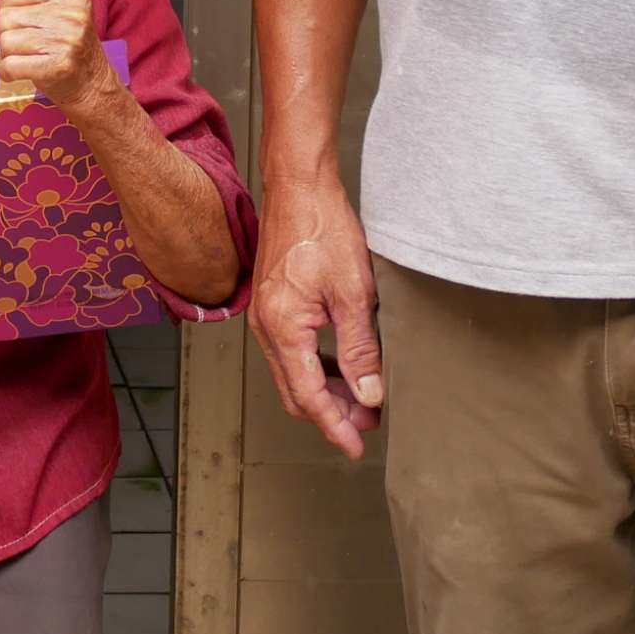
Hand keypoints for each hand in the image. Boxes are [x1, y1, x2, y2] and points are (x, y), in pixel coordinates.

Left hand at [0, 0, 115, 109]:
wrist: (91, 84)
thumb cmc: (71, 39)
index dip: (11, 10)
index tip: (29, 21)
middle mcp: (74, 14)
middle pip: (7, 18)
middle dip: (9, 34)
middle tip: (31, 43)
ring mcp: (67, 42)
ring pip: (6, 42)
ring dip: (11, 55)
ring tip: (32, 57)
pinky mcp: (57, 67)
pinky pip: (10, 66)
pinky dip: (11, 73)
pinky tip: (27, 72)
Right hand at [252, 147, 381, 460]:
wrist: (299, 186)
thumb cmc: (323, 228)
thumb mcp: (354, 294)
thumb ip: (360, 348)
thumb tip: (369, 394)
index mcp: (282, 328)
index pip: (308, 396)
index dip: (335, 426)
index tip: (357, 447)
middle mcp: (265, 327)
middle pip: (295, 391)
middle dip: (331, 413)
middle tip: (368, 423)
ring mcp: (265, 315)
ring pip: (292, 373)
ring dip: (325, 390)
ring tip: (363, 397)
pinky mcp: (272, 304)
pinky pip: (290, 351)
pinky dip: (315, 366)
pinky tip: (343, 364)